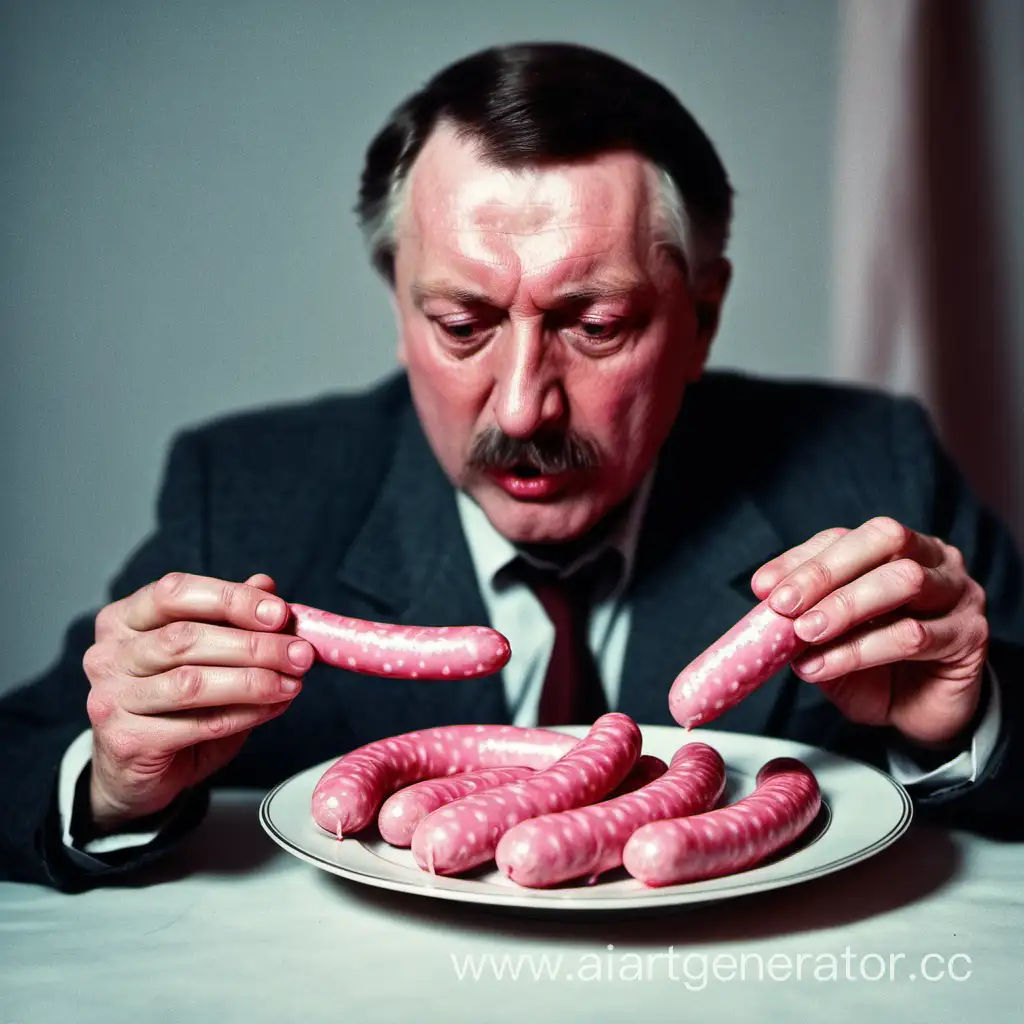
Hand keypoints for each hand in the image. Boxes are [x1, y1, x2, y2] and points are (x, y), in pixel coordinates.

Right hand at [83, 572, 313, 830]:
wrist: (135, 772)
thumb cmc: (173, 705)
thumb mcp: (206, 655)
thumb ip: (231, 620)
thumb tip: (266, 585)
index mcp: (124, 619)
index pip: (175, 593)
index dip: (231, 599)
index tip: (279, 612)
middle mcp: (109, 654)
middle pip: (186, 638)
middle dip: (254, 644)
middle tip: (300, 653)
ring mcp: (111, 698)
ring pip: (192, 682)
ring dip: (254, 680)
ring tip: (293, 682)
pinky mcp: (126, 741)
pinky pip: (198, 724)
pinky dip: (245, 714)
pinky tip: (273, 707)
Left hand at [751, 517, 989, 748]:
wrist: (918, 713)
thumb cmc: (871, 666)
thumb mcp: (826, 639)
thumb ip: (803, 617)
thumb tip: (765, 604)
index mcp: (892, 548)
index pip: (843, 538)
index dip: (801, 560)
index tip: (763, 588)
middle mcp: (933, 558)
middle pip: (883, 541)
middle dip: (825, 572)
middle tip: (784, 606)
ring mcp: (958, 592)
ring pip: (903, 581)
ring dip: (845, 606)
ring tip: (805, 634)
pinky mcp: (970, 634)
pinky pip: (914, 635)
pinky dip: (860, 650)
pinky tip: (824, 666)